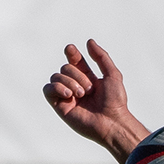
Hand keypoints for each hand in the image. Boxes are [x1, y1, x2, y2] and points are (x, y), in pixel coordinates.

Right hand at [43, 40, 135, 155]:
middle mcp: (75, 86)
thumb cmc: (115, 101)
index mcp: (87, 78)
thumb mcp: (112, 74)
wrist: (111, 122)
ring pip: (56, 77)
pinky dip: (56, 88)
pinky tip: (68, 94)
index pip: (74, 60)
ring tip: (81, 95)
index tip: (71, 50)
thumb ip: (101, 57)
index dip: (71, 54)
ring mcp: (67, 96)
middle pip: (65, 67)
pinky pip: (48, 90)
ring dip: (70, 82)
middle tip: (89, 90)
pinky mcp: (59, 106)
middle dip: (77, 75)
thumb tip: (89, 41)